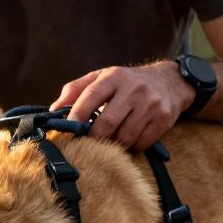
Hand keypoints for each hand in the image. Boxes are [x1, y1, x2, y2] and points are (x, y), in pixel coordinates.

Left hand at [49, 61, 194, 150]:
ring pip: (124, 137)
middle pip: (107, 123)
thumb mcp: (101, 78)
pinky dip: (132, 146)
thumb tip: (52, 111)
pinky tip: (130, 138)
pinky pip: (141, 143)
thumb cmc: (126, 83)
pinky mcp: (164, 119)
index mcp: (114, 77)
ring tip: (112, 138)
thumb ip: (75, 91)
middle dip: (94, 137)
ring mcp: (151, 104)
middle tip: (89, 142)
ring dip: (114, 144)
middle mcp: (134, 89)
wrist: (170, 81)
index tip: (68, 131)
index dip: (77, 116)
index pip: (90, 96)